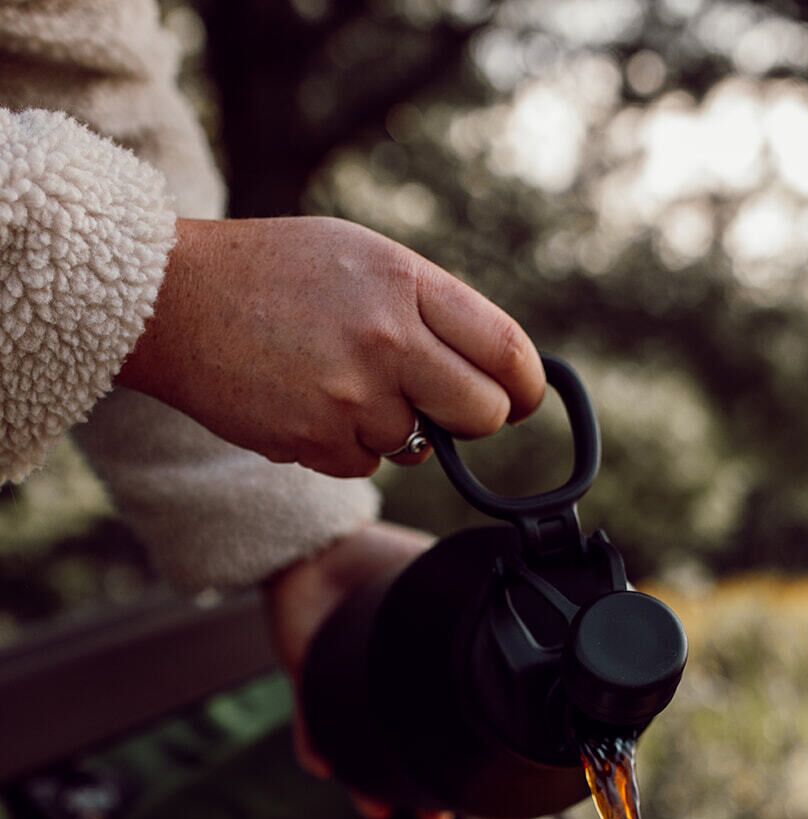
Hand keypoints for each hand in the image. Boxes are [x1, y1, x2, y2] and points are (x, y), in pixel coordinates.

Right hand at [119, 217, 543, 475]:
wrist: (172, 300)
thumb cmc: (271, 273)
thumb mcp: (360, 257)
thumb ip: (428, 307)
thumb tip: (491, 370)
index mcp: (404, 285)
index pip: (505, 349)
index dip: (525, 385)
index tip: (522, 397)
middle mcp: (387, 340)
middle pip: (483, 414)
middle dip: (472, 418)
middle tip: (445, 406)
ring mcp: (352, 397)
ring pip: (418, 446)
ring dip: (392, 426)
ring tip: (337, 379)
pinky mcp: (317, 441)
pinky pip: (365, 464)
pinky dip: (346, 444)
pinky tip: (307, 402)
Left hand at [265, 522, 454, 818]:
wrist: (319, 543)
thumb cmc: (373, 557)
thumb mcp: (428, 578)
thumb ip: (462, 596)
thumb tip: (513, 593)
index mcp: (411, 670)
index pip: (437, 723)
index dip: (454, 760)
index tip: (472, 787)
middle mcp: (379, 688)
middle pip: (398, 753)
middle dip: (417, 792)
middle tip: (437, 816)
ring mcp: (341, 691)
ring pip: (358, 751)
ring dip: (366, 784)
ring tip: (380, 807)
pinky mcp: (306, 681)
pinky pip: (308, 723)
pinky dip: (315, 744)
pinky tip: (324, 763)